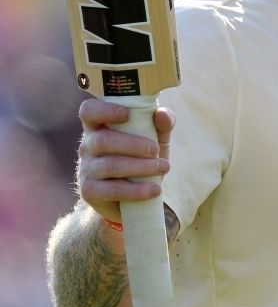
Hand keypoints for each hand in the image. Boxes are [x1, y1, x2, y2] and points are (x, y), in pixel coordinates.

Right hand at [77, 99, 174, 223]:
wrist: (133, 196)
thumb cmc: (142, 156)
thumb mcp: (156, 138)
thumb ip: (162, 124)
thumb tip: (162, 113)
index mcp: (98, 126)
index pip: (89, 111)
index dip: (104, 110)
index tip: (127, 114)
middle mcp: (87, 145)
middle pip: (102, 140)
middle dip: (133, 145)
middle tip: (155, 150)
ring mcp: (86, 169)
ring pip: (110, 166)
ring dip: (140, 167)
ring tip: (163, 168)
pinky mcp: (90, 191)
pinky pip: (112, 190)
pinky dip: (136, 190)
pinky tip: (155, 189)